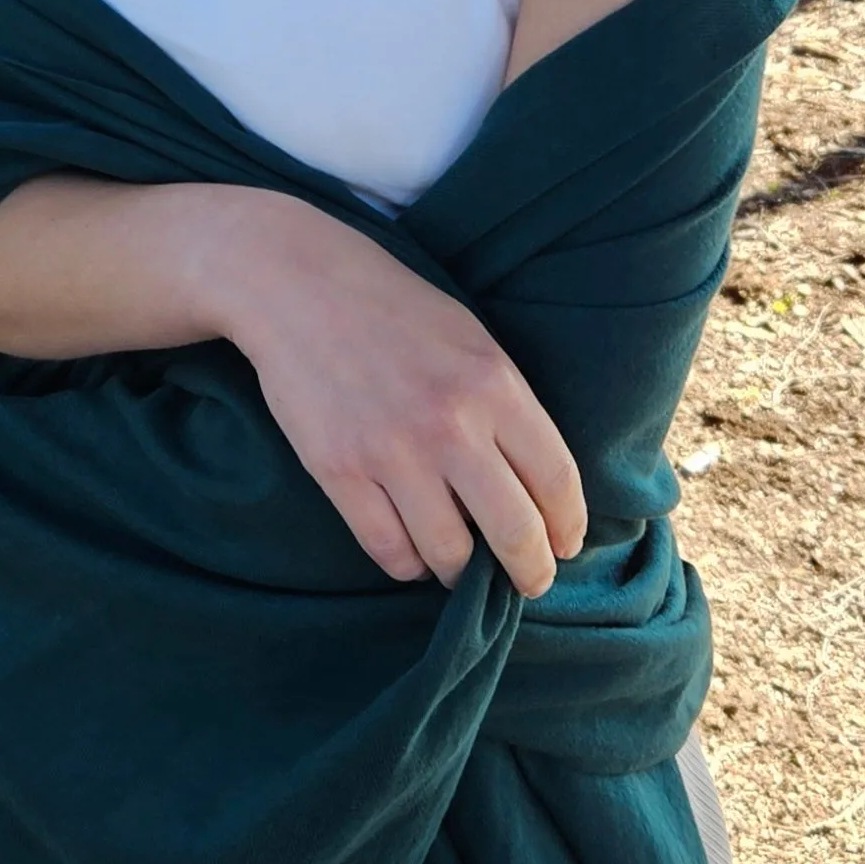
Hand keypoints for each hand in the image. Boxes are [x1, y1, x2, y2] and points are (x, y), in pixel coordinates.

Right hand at [193, 189, 586, 594]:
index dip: (568, 525)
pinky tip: (410, 549)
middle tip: (530, 580)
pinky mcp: (339, 470)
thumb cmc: (392, 309)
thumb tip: (534, 487)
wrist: (297, 283)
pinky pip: (388, 550)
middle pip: (514, 531)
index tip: (565, 545)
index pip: (556, 480)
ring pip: (449, 554)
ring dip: (460, 569)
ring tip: (458, 561)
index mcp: (494, 385)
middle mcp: (450, 425)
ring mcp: (392, 451)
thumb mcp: (471, 339)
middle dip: (530, 570)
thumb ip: (505, 406)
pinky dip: (406, 563)